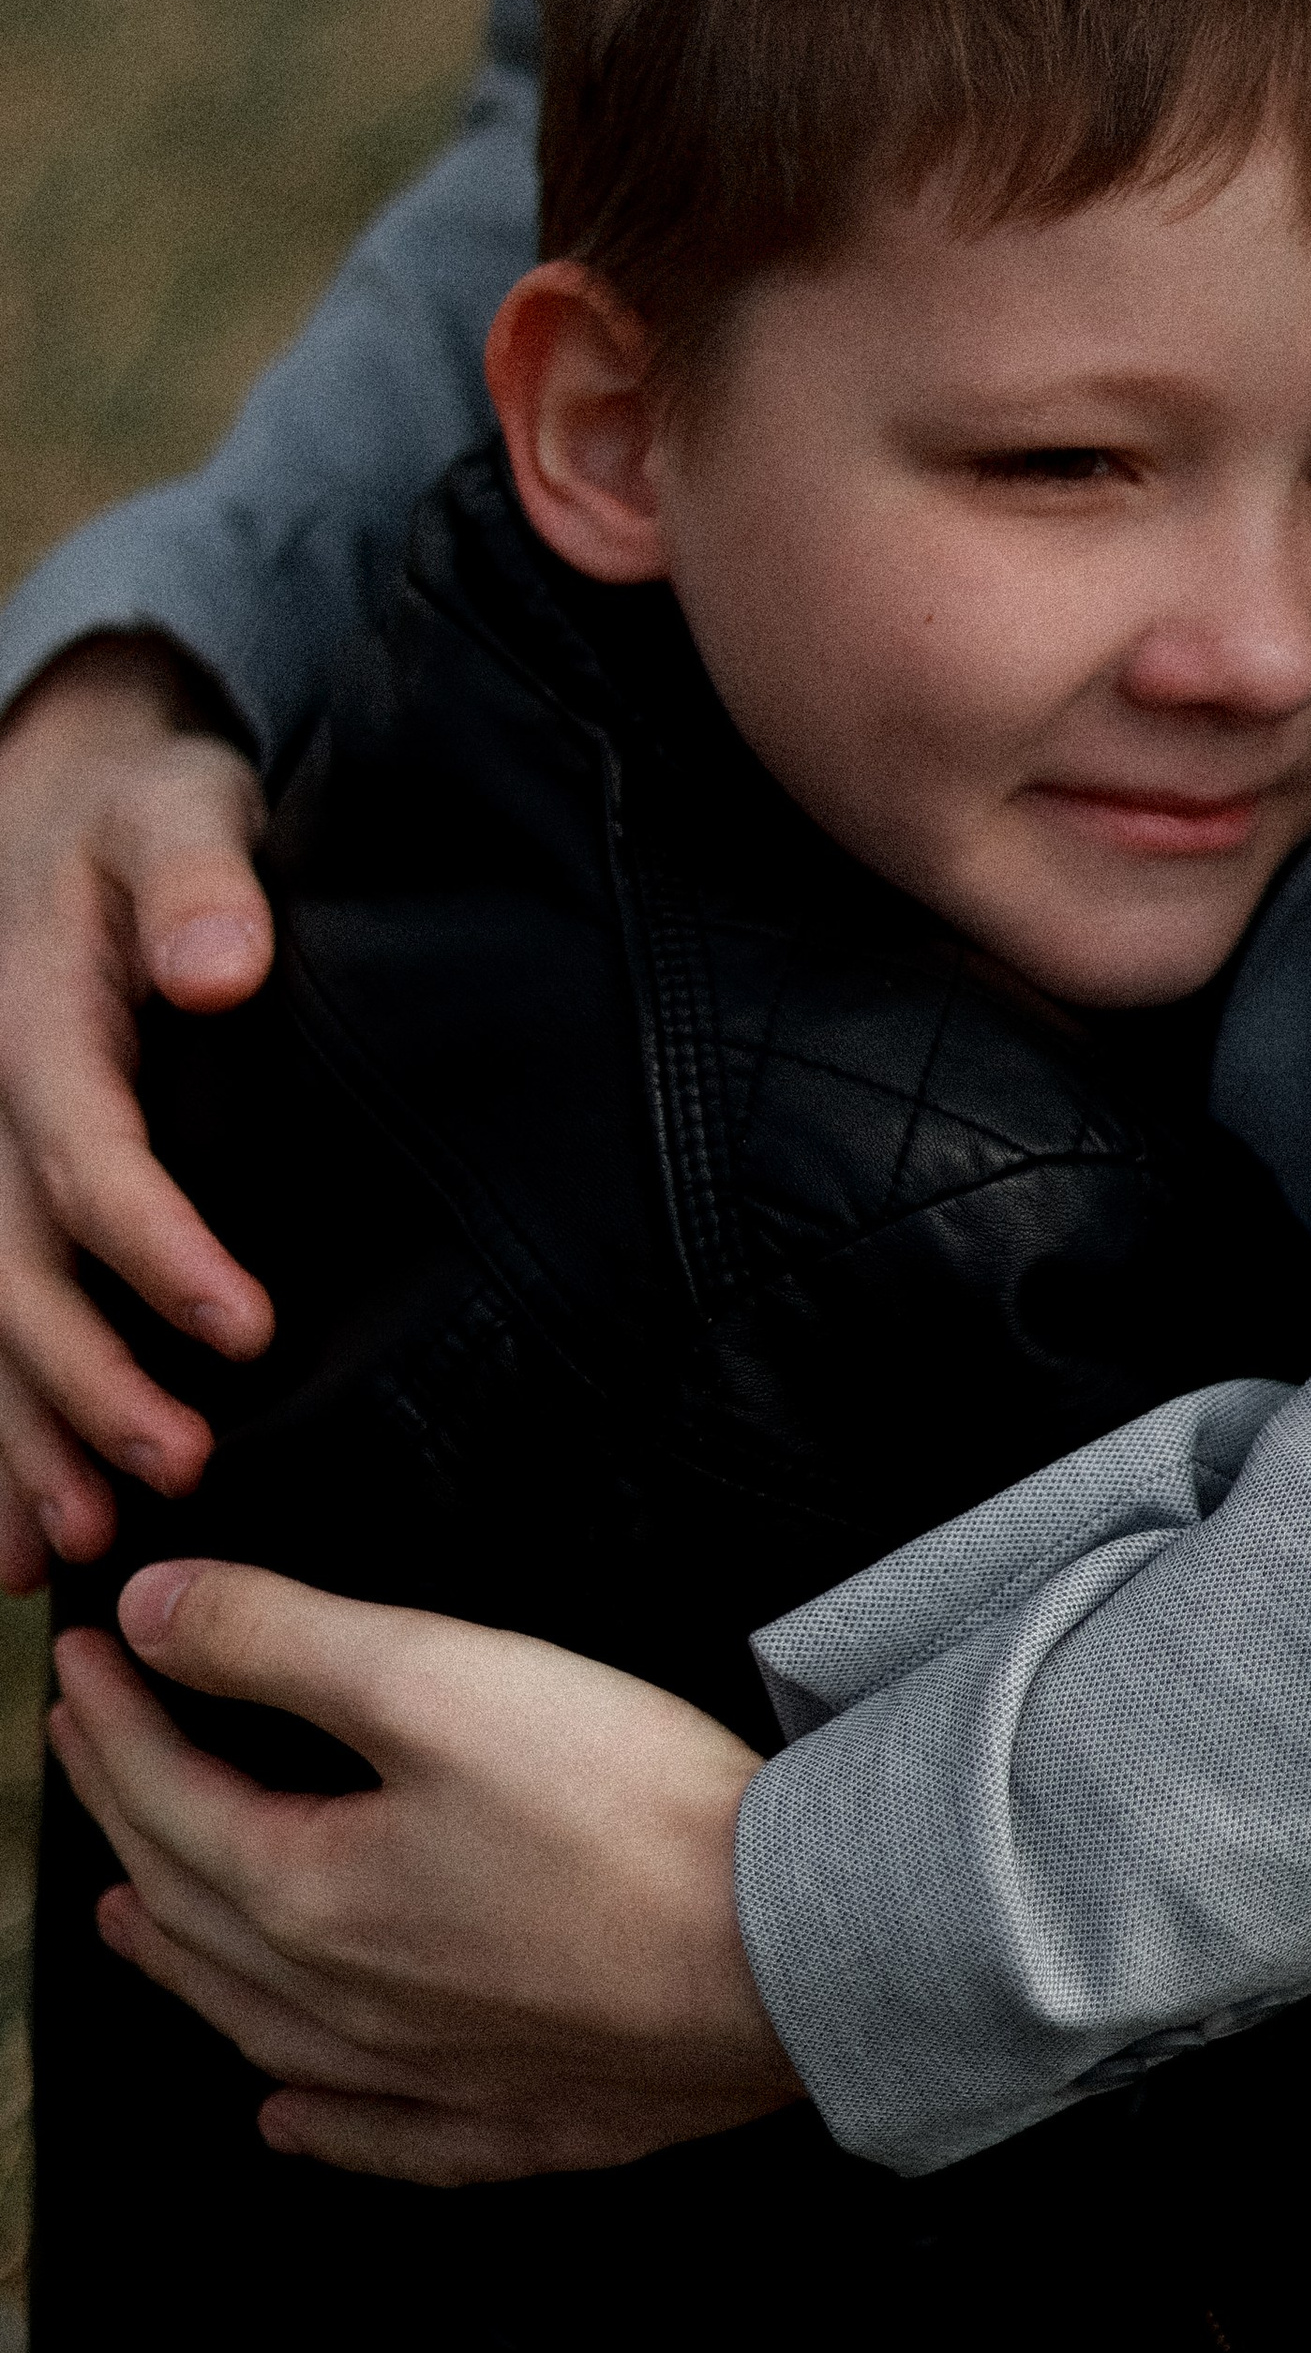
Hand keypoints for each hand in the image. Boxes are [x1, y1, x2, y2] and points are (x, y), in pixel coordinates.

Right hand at [0, 634, 276, 1581]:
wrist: (69, 811)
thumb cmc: (150, 817)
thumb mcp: (180, 811)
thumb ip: (200, 881)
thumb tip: (220, 964)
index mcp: (35, 1024)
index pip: (88, 1156)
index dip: (159, 1250)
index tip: (246, 1330)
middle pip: (16, 1270)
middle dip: (85, 1382)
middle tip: (180, 1469)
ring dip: (27, 1435)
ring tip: (85, 1540)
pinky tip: (21, 1540)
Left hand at [50, 1558, 804, 2185]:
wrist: (782, 1951)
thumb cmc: (622, 1810)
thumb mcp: (438, 1678)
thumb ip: (283, 1640)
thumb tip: (147, 1612)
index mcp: (309, 1896)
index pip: (171, 1794)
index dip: (118, 1712)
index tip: (85, 1648)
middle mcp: (343, 2005)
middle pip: (195, 1905)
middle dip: (128, 1810)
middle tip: (91, 1743)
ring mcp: (429, 2076)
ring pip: (259, 2026)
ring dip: (182, 1960)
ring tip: (135, 1915)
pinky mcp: (519, 2117)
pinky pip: (376, 2136)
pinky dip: (312, 2122)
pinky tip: (284, 2115)